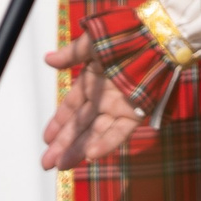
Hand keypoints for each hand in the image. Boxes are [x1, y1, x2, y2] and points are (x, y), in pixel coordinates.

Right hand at [41, 29, 144, 169]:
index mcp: (92, 82)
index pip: (72, 108)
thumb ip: (70, 55)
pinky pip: (120, 132)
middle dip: (63, 144)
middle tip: (46, 162)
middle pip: (80, 125)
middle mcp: (104, 98)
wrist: (155, 34)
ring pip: (96, 133)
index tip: (46, 138)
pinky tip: (90, 156)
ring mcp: (120, 107)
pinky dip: (107, 143)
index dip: (58, 123)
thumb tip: (47, 59)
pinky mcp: (137, 112)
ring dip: (79, 149)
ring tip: (61, 165)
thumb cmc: (123, 35)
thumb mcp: (91, 43)